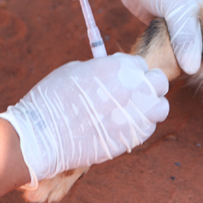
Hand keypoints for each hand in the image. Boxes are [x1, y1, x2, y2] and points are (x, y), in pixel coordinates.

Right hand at [0, 53, 168, 186]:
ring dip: (150, 107)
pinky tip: (122, 127)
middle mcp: (134, 88)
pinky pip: (148, 129)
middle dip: (148, 86)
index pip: (140, 64)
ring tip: (132, 111)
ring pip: (160, 108)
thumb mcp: (76, 70)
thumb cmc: (53, 99)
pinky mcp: (132, 138)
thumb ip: (101, 69)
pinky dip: (140, 127)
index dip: (131, 72)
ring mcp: (136, 114)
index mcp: (120, 67)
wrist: (42, 135)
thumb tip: (110, 72)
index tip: (121, 79)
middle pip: (159, 82)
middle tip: (134, 93)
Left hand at [101, 0, 202, 73]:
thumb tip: (192, 68)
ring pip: (188, 49)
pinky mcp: (170, 30)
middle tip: (185, 74)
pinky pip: (175, 48)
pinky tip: (167, 66)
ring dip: (182, 60)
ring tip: (175, 73)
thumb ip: (185, 37)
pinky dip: (171, 56)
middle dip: (197, 61)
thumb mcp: (176, 9)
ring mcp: (185, 25)